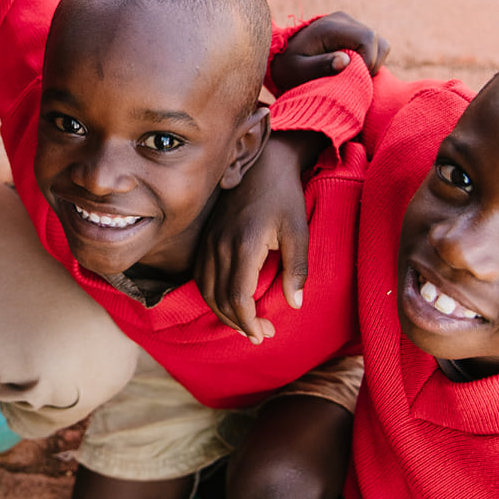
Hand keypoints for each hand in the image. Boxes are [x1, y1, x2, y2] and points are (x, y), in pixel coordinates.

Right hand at [194, 132, 324, 343]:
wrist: (262, 163)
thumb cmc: (284, 196)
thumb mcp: (298, 231)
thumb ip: (297, 269)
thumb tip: (295, 304)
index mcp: (245, 246)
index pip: (238, 297)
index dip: (249, 322)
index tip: (263, 333)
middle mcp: (221, 246)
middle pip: (220, 299)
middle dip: (239, 324)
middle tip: (260, 334)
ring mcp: (210, 242)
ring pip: (206, 290)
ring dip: (222, 314)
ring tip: (243, 325)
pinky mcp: (206, 239)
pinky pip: (201, 276)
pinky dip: (211, 296)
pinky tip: (226, 303)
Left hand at [272, 11, 390, 90]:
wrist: (279, 56)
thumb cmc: (286, 67)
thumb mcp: (296, 71)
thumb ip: (319, 66)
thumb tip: (346, 61)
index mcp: (330, 27)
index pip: (367, 39)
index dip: (369, 61)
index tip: (355, 79)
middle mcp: (342, 20)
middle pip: (377, 41)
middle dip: (371, 65)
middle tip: (352, 80)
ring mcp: (348, 24)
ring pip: (380, 43)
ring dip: (372, 63)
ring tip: (352, 75)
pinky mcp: (351, 31)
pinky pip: (374, 46)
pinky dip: (369, 60)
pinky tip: (352, 69)